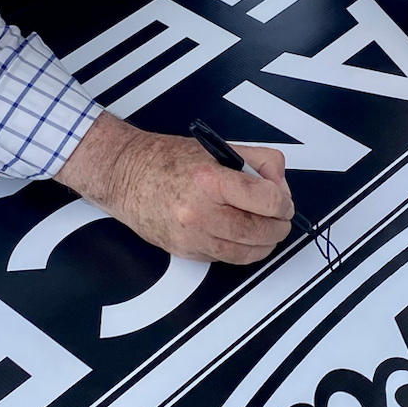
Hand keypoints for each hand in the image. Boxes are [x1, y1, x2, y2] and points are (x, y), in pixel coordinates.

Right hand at [56, 110, 293, 262]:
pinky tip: (241, 235)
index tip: (283, 200)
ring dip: (265, 243)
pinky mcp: (186, 252)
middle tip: (281, 217)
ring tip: (266, 229)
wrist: (124, 175)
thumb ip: (256, 161)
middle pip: (261, 232)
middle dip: (280, 226)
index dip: (284, 201)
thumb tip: (280, 183)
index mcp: (211, 180)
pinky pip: (227, 258)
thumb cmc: (168, 158)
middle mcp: (201, 213)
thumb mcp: (217, 148)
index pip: (267, 200)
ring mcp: (192, 237)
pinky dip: (242, 250)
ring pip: (247, 253)